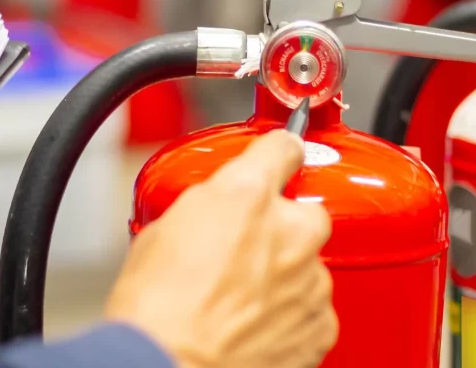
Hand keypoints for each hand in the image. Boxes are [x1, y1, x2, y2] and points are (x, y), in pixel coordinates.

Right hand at [105, 130, 336, 367]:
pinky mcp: (320, 324)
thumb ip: (208, 204)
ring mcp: (310, 278)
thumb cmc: (155, 311)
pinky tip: (258, 327)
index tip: (281, 159)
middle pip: (304, 213)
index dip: (279, 154)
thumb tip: (218, 206)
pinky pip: (315, 309)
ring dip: (286, 276)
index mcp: (246, 194)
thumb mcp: (162, 229)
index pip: (283, 148)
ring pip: (310, 265)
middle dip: (281, 229)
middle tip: (242, 255)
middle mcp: (289, 230)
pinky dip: (294, 316)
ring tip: (241, 302)